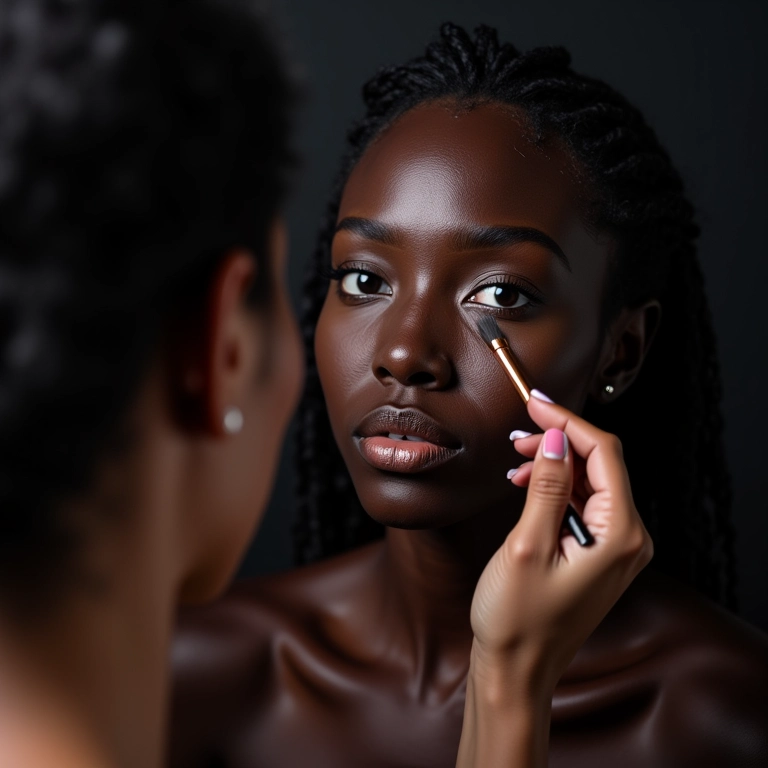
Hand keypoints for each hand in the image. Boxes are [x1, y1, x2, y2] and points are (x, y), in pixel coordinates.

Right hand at [456, 391, 652, 767]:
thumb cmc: (518, 618)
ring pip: (592, 480)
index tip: (534, 403)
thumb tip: (557, 439)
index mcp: (621, 535)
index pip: (604, 454)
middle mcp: (629, 538)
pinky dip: (557, 486)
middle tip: (518, 435)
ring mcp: (617, 547)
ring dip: (556, 463)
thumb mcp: (527, 545)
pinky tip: (528, 484)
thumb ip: (548, 486)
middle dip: (560, 441)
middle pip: (602, 464)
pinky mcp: (600, 553)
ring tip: (517, 462)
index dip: (568, 422)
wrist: (517, 668)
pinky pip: (585, 503)